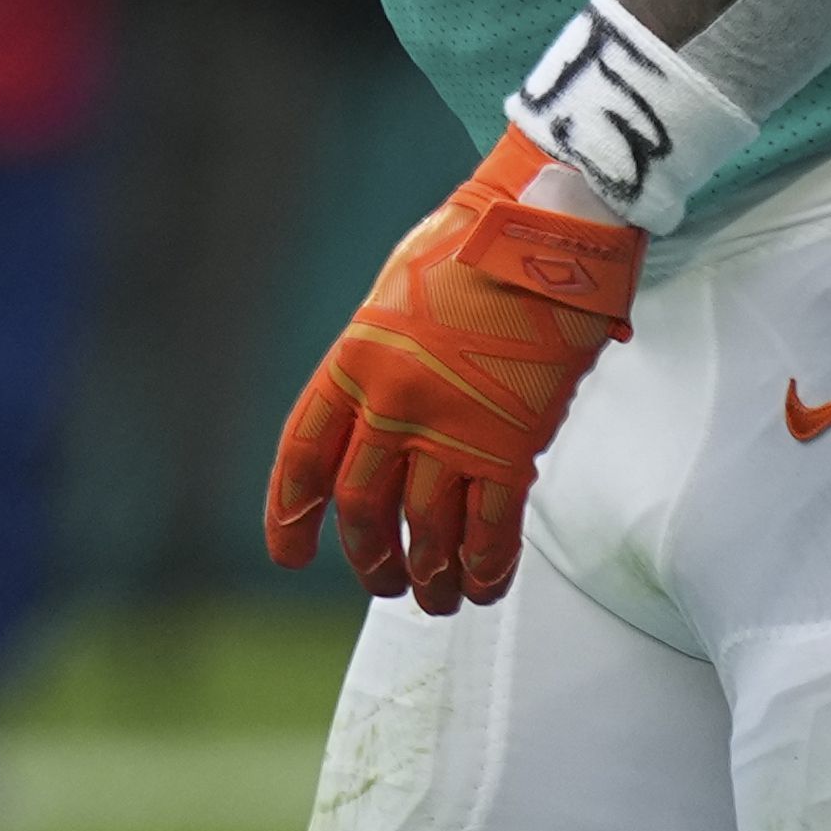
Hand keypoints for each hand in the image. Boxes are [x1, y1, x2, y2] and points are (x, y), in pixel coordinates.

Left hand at [265, 128, 638, 610]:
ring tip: (433, 599)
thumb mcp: (394, 295)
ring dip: (427, 576)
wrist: (542, 231)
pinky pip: (490, 528)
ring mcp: (452, 428)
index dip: (291, 512)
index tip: (288, 553)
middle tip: (381, 581)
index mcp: (354, 361)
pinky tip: (482, 587)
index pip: (304, 454)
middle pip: (363, 507)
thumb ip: (381, 360)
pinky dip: (484, 568)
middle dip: (369, 558)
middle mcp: (394, 403)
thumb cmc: (470, 251)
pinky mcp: (511, 445)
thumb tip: (379, 417)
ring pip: (426, 530)